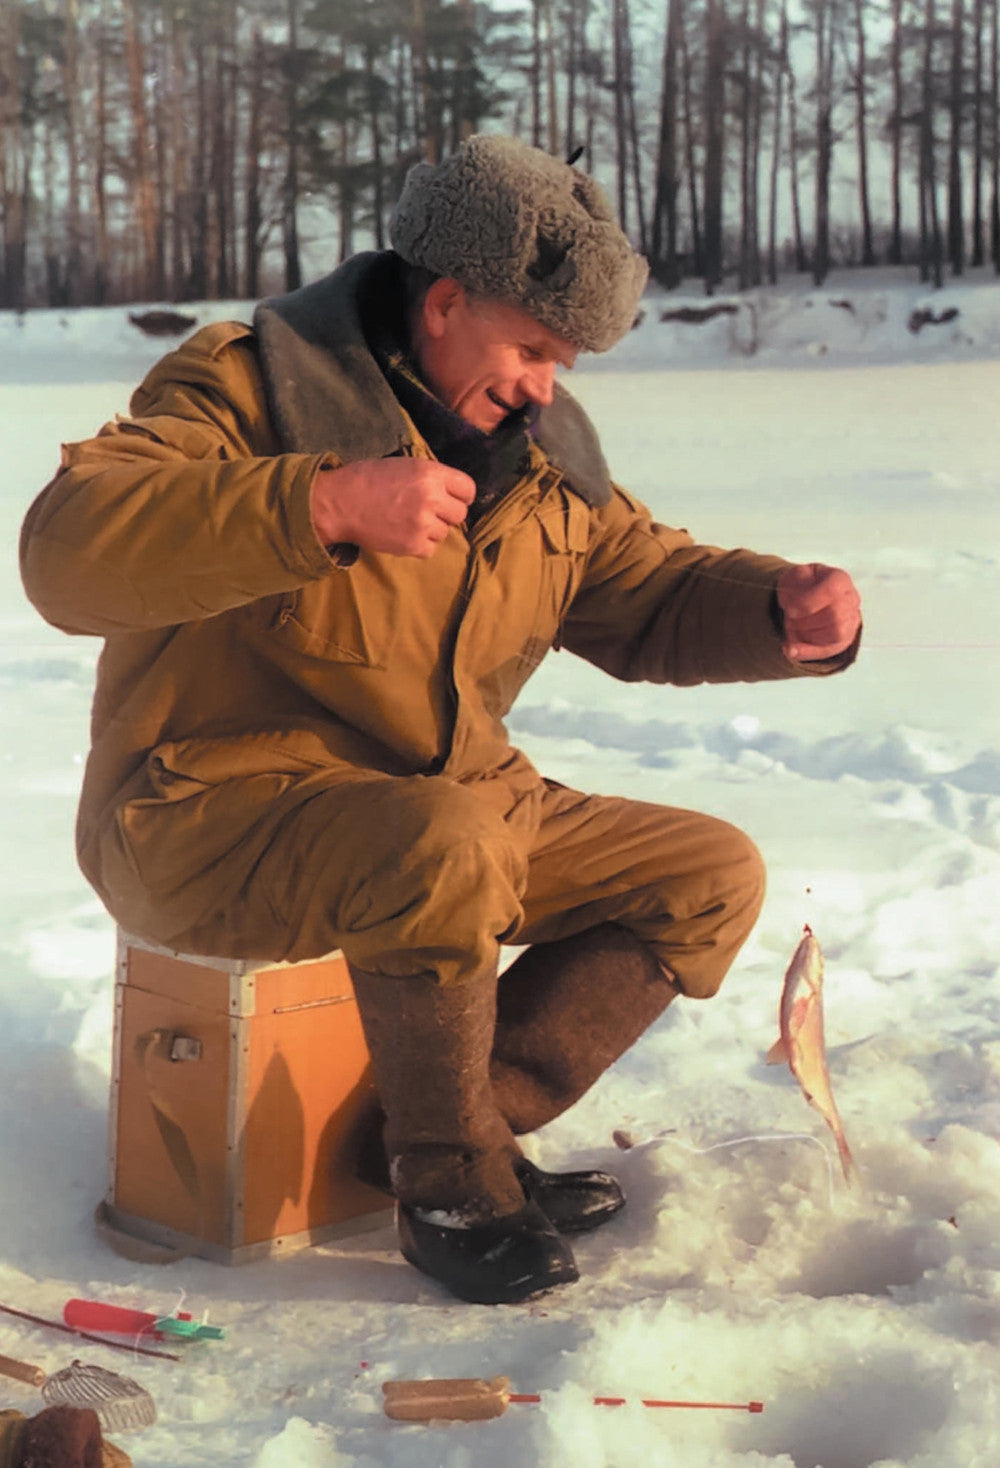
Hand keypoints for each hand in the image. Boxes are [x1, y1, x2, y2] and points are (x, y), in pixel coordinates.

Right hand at [310, 458, 475, 557]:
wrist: (339, 502)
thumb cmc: (367, 479)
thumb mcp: (403, 465)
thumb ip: (430, 477)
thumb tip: (450, 491)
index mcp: (431, 473)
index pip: (468, 489)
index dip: (460, 495)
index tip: (451, 499)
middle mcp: (432, 498)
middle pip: (460, 514)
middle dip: (446, 513)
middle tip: (427, 511)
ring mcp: (423, 523)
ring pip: (445, 532)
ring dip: (431, 529)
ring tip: (408, 521)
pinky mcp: (413, 545)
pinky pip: (430, 549)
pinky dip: (420, 545)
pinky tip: (403, 533)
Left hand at [776, 562, 860, 660]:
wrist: (808, 598)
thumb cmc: (802, 586)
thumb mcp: (793, 577)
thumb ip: (794, 586)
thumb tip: (792, 608)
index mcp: (839, 579)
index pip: (831, 591)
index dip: (808, 603)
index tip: (790, 610)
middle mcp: (851, 599)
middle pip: (835, 615)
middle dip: (806, 621)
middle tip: (790, 618)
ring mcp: (851, 620)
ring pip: (835, 634)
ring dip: (807, 635)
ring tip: (792, 627)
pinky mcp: (845, 639)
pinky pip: (829, 650)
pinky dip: (806, 651)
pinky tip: (791, 650)